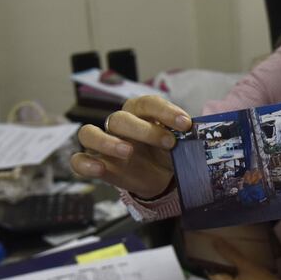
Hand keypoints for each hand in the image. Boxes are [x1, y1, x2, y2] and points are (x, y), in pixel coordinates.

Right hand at [70, 95, 191, 197]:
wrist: (161, 176)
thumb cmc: (168, 151)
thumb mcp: (181, 143)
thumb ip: (186, 136)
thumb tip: (202, 130)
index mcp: (141, 112)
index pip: (148, 103)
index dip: (165, 111)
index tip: (185, 124)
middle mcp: (119, 124)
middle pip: (120, 118)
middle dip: (145, 130)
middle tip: (169, 143)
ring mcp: (104, 144)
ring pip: (89, 133)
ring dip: (108, 141)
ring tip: (128, 152)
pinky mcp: (97, 164)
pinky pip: (78, 160)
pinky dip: (85, 163)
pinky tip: (100, 168)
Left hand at [208, 239, 280, 279]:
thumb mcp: (247, 266)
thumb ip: (229, 253)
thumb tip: (215, 242)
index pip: (212, 272)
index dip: (215, 261)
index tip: (221, 251)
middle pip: (219, 278)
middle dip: (225, 267)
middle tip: (233, 256)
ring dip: (231, 273)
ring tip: (240, 264)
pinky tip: (245, 275)